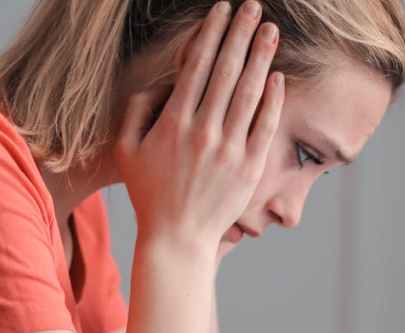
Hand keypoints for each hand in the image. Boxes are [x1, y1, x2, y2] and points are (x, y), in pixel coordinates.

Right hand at [114, 0, 283, 253]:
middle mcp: (203, 131)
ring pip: (248, 93)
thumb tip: (159, 83)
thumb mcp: (126, 150)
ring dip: (261, 57)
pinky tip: (278, 76)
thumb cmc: (148, 193)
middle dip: (241, 34)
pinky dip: (273, 99)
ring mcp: (229, 149)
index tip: (222, 10)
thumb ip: (136, 110)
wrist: (176, 238)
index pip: (196, 66)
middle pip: (226, 71)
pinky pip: (265, 126)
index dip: (211, 34)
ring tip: (271, 30)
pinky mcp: (249, 168)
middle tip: (253, 7)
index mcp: (173, 122)